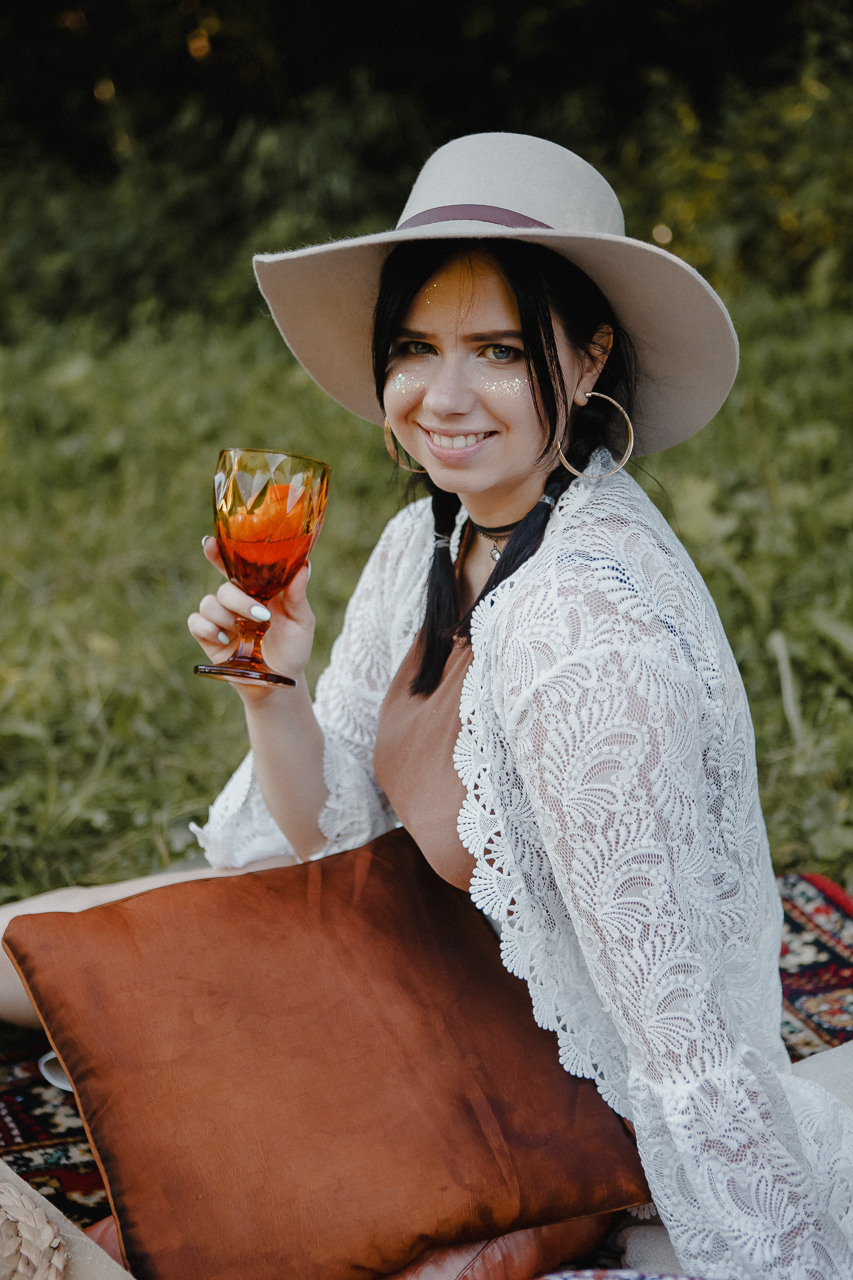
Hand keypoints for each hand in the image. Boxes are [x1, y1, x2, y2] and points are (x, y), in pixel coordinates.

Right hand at [187, 537, 315, 696]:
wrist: (281, 681)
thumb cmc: (293, 648)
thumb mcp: (301, 621)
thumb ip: (298, 595)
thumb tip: (304, 566)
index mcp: (257, 591)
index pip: (235, 567)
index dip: (220, 553)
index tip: (210, 543)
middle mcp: (236, 602)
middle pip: (224, 587)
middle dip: (239, 600)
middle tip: (260, 616)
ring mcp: (221, 619)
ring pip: (208, 603)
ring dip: (227, 617)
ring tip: (246, 632)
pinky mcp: (209, 638)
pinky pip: (196, 622)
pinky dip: (208, 628)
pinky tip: (226, 639)